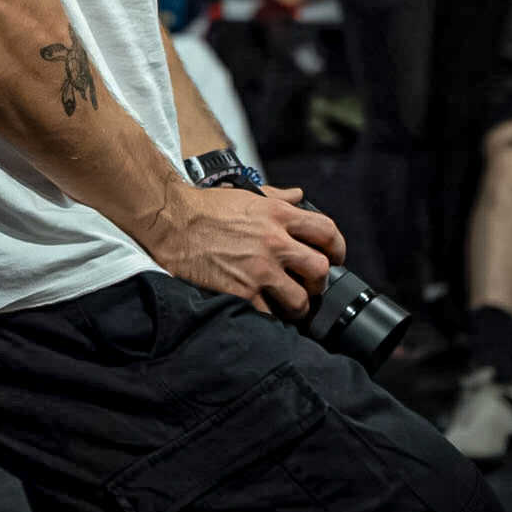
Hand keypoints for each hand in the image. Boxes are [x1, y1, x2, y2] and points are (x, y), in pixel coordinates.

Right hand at [153, 182, 345, 319]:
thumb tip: (299, 195)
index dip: (338, 248)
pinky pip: (270, 315)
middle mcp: (275, 241)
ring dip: (297, 305)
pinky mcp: (242, 292)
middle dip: (319, 282)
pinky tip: (263, 310)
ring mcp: (260, 269)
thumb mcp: (248, 194)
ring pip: (301, 300)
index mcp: (278, 215)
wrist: (172, 220)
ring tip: (287, 304)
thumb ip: (278, 196)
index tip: (336, 257)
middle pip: (321, 269)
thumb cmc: (206, 206)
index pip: (327, 231)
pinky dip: (269, 316)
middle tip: (309, 286)